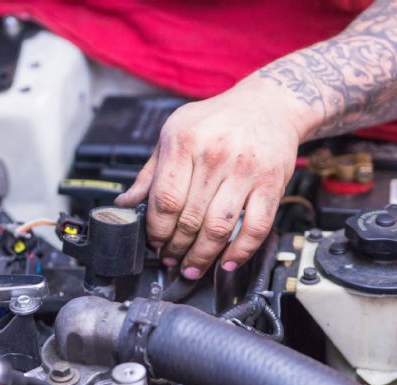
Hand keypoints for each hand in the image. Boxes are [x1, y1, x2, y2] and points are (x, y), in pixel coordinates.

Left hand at [115, 78, 307, 278]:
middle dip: (175, 247)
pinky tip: (226, 263)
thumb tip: (125, 203)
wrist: (268, 105)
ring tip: (191, 267)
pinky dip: (240, 252)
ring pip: (219, 228)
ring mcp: (245, 171)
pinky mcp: (271, 185)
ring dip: (202, 256)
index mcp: (185, 141)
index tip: (153, 242)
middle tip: (170, 259)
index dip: (156, 229)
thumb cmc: (218, 120)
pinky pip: (256, 228)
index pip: (165, 199)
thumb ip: (150, 172)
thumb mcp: (174, 133)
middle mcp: (215, 155)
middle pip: (189, 218)